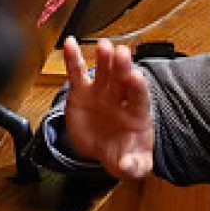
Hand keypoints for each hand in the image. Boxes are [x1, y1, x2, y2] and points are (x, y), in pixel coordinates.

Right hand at [61, 36, 153, 179]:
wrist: (101, 148)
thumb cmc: (121, 154)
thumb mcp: (132, 166)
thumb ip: (134, 166)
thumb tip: (129, 166)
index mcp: (137, 113)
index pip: (139, 97)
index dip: (138, 87)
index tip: (136, 77)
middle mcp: (120, 97)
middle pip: (123, 78)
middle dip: (123, 66)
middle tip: (121, 53)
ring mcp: (101, 92)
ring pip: (103, 71)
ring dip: (104, 58)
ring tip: (103, 46)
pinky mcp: (81, 91)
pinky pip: (77, 72)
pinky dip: (72, 57)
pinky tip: (70, 44)